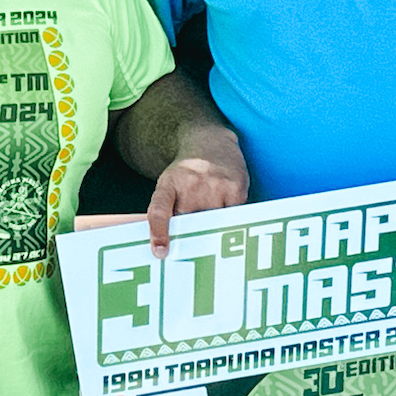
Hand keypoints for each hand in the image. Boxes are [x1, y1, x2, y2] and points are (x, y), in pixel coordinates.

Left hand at [145, 136, 247, 254]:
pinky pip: (232, 218)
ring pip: (214, 224)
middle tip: (193, 239)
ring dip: (212, 227)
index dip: (159, 233)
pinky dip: (228, 219)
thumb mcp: (169, 185)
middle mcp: (191, 184)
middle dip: (192, 234)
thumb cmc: (187, 174)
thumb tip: (167, 250)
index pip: (160, 212)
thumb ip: (167, 212)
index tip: (161, 252)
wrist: (211, 142)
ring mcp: (215, 186)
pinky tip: (224, 205)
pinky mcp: (236, 188)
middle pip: (191, 224)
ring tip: (210, 212)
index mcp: (169, 185)